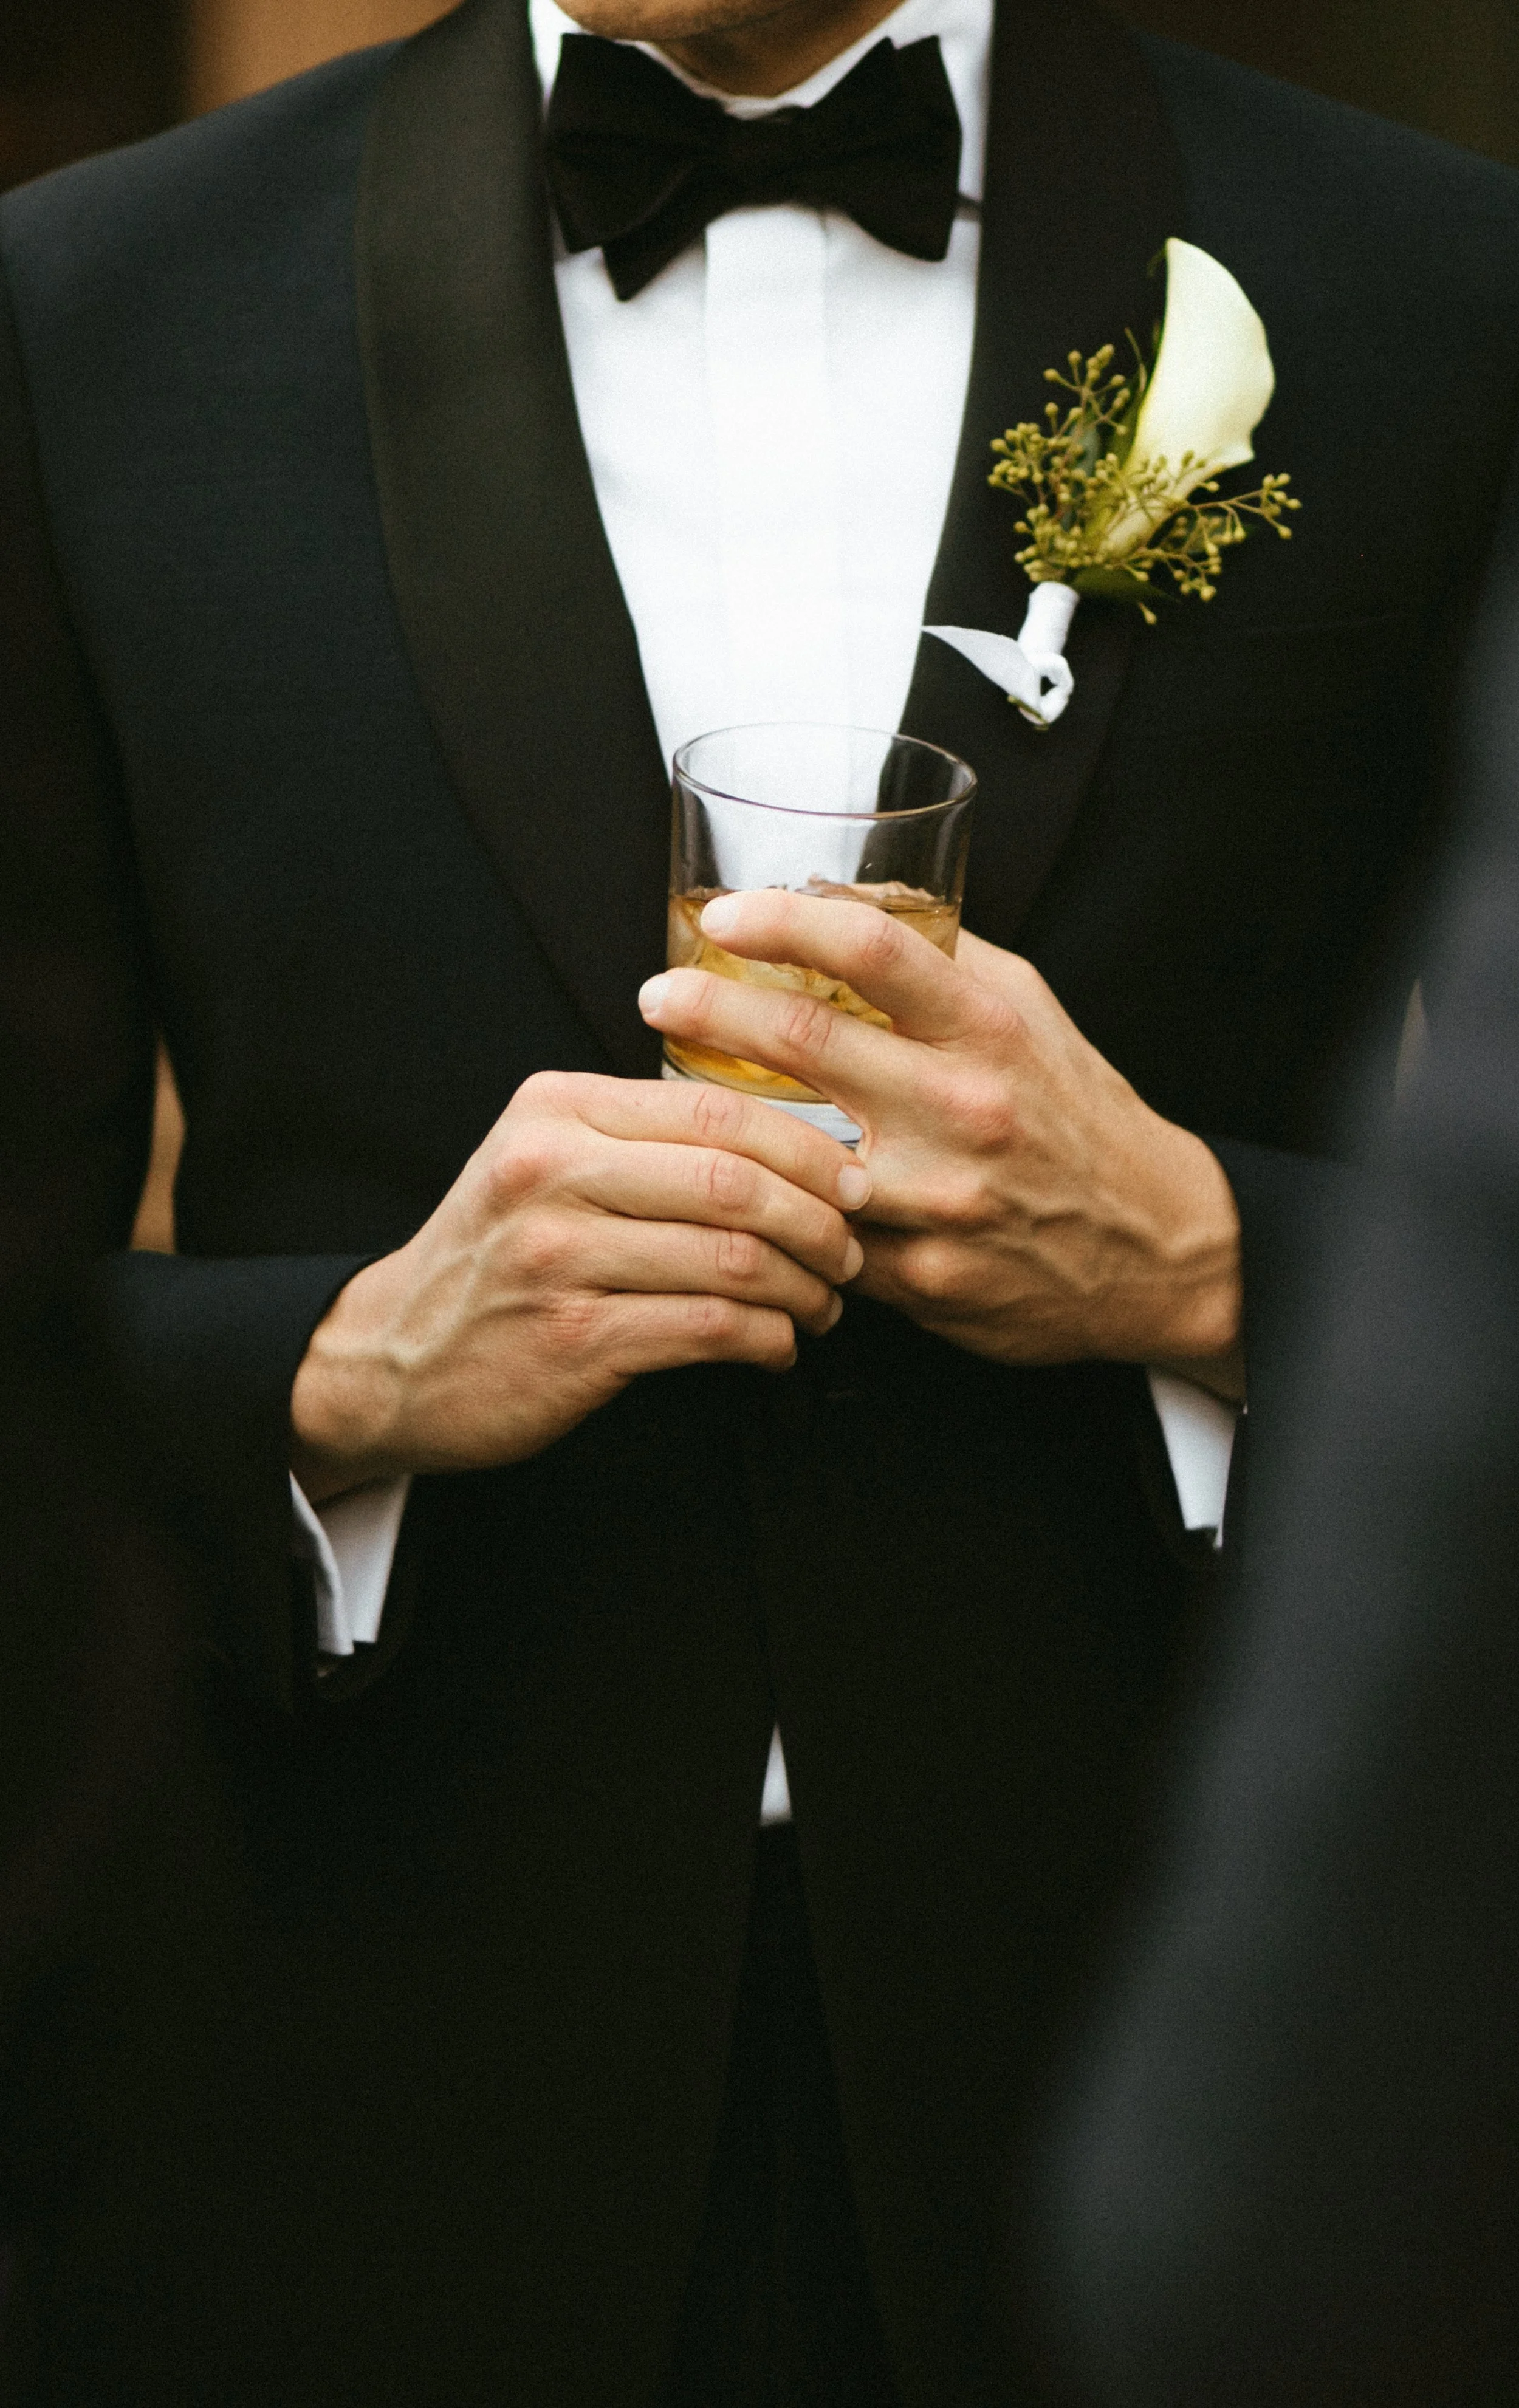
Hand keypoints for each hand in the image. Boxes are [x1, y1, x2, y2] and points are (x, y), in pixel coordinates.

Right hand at [290, 1071, 869, 1500]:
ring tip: (822, 1305)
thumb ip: (640, 1136)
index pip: (716, 1108)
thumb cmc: (496, 1259)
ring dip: (803, 1288)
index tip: (853, 1180)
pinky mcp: (572, 1337)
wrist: (392, 1358)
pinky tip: (776, 1346)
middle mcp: (552, 1171)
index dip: (808, 1145)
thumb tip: (787, 1138)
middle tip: (852, 1251)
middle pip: (736, 1180)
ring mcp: (558, 1256)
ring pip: (733, 1257)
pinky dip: (767, 1340)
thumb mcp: (544, 1162)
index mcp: (556, 1110)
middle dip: (821, 1221)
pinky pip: (711, 1328)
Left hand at [637, 896, 1242, 1386]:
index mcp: (990, 1030)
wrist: (1155, 1246)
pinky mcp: (921, 1278)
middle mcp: (966, 1109)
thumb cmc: (1076, 1115)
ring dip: (719, 1123)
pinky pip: (818, 1239)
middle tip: (657, 994)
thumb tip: (840, 895)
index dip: (784, 919)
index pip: (874, 949)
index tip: (722, 913)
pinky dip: (776, 1212)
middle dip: (709, 1007)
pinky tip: (744, 1194)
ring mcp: (940, 1200)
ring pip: (790, 1154)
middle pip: (807, 1040)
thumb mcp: (1027, 1011)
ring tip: (677, 1098)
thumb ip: (941, 955)